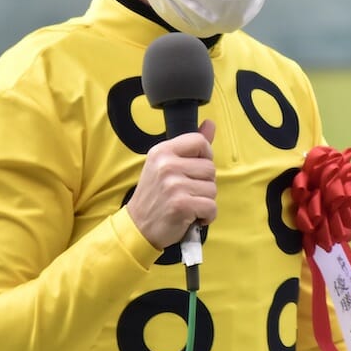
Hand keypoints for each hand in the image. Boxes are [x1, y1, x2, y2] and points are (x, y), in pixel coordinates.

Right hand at [126, 119, 216, 249]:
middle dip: (204, 184)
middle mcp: (166, 165)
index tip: (196, 169)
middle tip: (187, 192)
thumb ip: (190, 146)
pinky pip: (211, 207)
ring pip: (212, 188)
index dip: (205, 156)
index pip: (199, 141)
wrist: (138, 226)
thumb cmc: (155, 196)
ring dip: (205, 200)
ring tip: (187, 204)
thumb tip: (210, 124)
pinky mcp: (181, 204)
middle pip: (210, 168)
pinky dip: (207, 215)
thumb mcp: (166, 165)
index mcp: (162, 151)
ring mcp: (173, 185)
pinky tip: (192, 216)